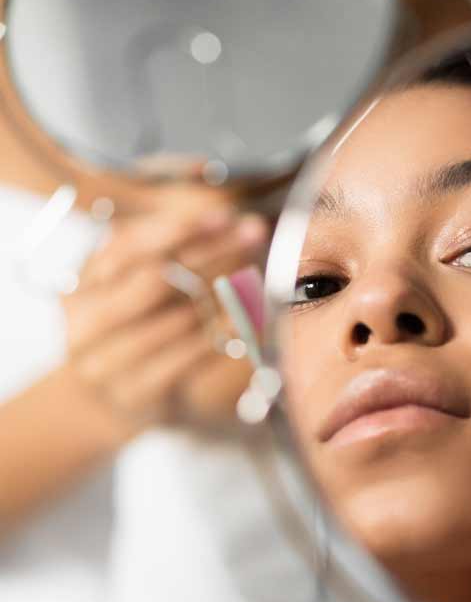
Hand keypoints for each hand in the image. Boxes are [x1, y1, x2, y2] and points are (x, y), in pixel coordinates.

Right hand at [62, 205, 266, 434]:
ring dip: (223, 294)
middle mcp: (84, 323)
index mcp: (81, 286)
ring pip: (174, 320)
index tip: (224, 215)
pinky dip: (220, 336)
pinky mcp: (135, 394)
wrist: (107, 399)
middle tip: (253, 233)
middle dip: (211, 252)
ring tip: (258, 272)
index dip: (178, 228)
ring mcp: (106, 363)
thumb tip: (209, 202)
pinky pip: (186, 358)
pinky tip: (247, 318)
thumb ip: (160, 247)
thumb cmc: (130, 329)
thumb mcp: (130, 284)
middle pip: (156, 279)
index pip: (129, 246)